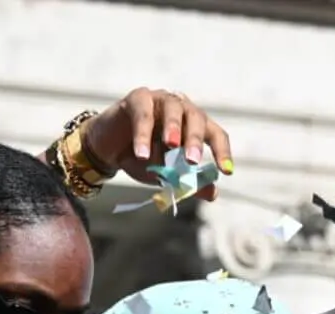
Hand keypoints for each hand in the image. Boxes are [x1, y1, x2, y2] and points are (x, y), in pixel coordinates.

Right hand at [82, 88, 234, 194]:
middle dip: (196, 140)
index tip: (225, 171)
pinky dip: (143, 134)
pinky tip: (141, 153)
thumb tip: (213, 193)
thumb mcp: (166, 175)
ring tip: (170, 146)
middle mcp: (181, 109)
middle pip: (196, 118)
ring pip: (173, 109)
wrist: (108, 151)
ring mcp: (159, 100)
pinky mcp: (137, 98)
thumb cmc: (142, 159)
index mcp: (193, 126)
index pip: (215, 134)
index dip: (222, 151)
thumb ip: (188, 183)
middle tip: (193, 161)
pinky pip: (143, 113)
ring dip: (173, 128)